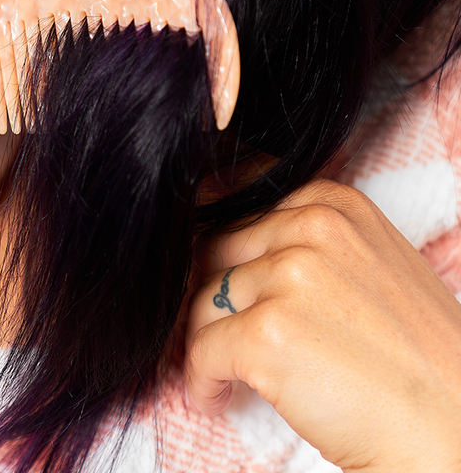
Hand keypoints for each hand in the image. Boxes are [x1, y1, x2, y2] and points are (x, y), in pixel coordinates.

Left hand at [186, 179, 460, 471]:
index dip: (234, 265)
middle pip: (218, 256)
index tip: (237, 297)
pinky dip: (201, 379)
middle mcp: (310, 228)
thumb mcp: (370, 264)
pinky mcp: (266, 333)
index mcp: (333, 205)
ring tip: (228, 374)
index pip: (244, 222)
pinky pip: (200, 349)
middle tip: (226, 335)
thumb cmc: (418, 356)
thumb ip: (309, 247)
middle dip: (216, 299)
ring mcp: (288, 277)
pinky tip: (216, 396)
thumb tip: (237, 257)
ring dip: (208, 341)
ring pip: (204, 302)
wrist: (454, 430)